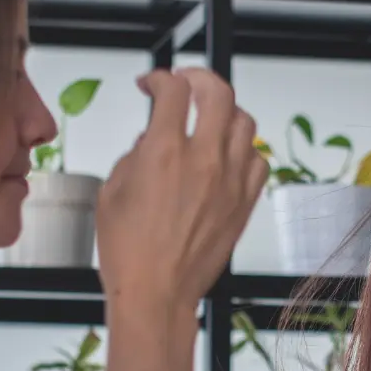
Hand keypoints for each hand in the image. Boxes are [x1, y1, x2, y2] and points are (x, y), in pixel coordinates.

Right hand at [96, 67, 266, 315]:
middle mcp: (203, 160)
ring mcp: (230, 180)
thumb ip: (134, 155)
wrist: (157, 293)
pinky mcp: (245, 202)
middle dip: (200, 77)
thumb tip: (151, 139)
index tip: (153, 83)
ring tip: (210, 115)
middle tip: (186, 81)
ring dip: (225, 111)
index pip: (172, 91)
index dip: (160, 78)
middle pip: (218, 93)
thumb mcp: (112, 192)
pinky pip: (258, 159)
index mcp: (163, 153)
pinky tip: (229, 154)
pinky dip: (245, 149)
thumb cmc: (128, 251)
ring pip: (245, 122)